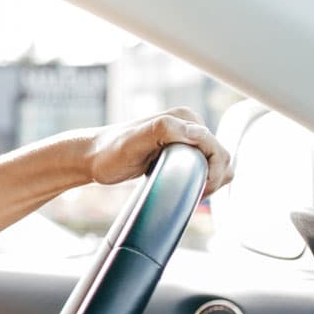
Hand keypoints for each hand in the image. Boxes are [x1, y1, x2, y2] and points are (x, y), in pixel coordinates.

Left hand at [83, 107, 234, 198]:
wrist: (93, 158)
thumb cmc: (110, 151)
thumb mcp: (134, 141)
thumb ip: (164, 130)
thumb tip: (198, 131)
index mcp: (184, 118)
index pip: (216, 147)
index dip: (214, 172)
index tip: (198, 190)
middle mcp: (188, 125)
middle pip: (221, 156)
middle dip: (214, 178)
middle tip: (193, 194)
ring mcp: (184, 139)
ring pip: (216, 164)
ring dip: (211, 180)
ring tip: (190, 193)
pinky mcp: (179, 153)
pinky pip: (204, 167)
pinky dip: (203, 180)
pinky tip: (187, 189)